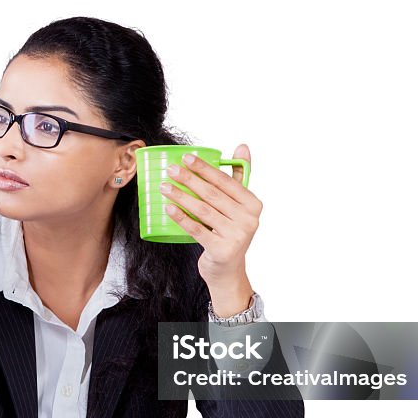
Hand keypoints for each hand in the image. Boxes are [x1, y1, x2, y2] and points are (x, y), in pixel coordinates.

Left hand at [159, 143, 261, 314]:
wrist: (228, 271)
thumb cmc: (229, 232)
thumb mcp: (238, 207)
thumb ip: (238, 178)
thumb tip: (242, 146)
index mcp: (253, 204)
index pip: (226, 182)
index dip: (206, 168)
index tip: (186, 157)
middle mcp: (248, 220)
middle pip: (213, 195)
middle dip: (190, 180)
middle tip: (171, 170)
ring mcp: (236, 236)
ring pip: (203, 210)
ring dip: (181, 196)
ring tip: (164, 187)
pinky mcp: (222, 250)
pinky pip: (197, 230)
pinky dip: (181, 218)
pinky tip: (168, 208)